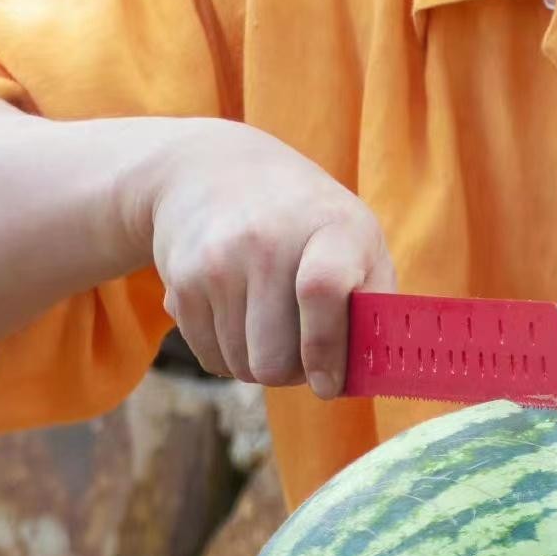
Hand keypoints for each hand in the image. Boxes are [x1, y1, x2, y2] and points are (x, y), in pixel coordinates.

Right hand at [137, 123, 393, 394]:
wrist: (218, 173)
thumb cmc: (308, 222)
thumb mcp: (357, 238)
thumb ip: (375, 304)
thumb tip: (369, 374)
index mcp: (331, 226)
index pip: (323, 290)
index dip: (326, 347)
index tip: (328, 382)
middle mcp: (268, 239)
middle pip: (274, 356)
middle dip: (293, 373)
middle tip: (303, 353)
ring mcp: (218, 261)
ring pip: (241, 366)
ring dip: (261, 364)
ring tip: (273, 328)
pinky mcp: (181, 281)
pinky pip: (210, 359)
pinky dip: (230, 356)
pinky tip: (240, 318)